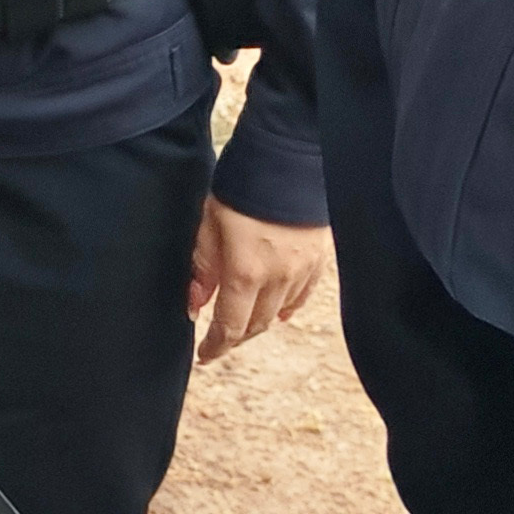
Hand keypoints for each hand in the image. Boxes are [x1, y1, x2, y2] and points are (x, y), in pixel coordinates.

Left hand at [187, 197, 332, 363]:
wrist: (287, 158)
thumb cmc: (241, 187)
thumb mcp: (209, 225)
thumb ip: (203, 268)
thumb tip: (195, 303)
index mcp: (246, 273)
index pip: (229, 327)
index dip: (215, 346)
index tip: (204, 355)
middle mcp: (278, 279)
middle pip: (256, 325)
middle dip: (235, 337)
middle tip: (219, 340)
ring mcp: (301, 270)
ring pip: (279, 313)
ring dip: (259, 323)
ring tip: (242, 323)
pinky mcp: (318, 259)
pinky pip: (302, 296)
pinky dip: (287, 309)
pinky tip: (278, 314)